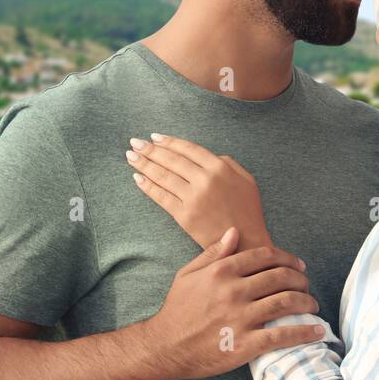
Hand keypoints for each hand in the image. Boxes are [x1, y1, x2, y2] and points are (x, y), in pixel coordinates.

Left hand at [126, 133, 271, 250]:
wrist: (245, 242)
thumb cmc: (247, 211)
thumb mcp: (246, 180)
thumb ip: (228, 163)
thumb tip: (207, 156)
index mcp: (220, 168)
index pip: (189, 149)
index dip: (169, 142)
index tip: (155, 137)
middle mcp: (205, 180)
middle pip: (172, 160)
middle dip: (150, 150)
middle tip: (135, 143)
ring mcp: (193, 198)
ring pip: (163, 176)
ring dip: (144, 164)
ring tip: (131, 156)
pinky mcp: (184, 215)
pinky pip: (161, 197)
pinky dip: (148, 186)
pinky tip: (137, 178)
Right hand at [144, 227, 322, 379]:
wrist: (163, 347)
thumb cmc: (177, 310)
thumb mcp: (189, 274)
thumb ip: (214, 253)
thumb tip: (234, 231)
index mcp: (222, 271)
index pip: (266, 256)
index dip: (288, 259)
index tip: (299, 266)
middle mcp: (233, 291)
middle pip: (281, 277)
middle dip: (301, 279)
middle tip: (307, 285)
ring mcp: (240, 318)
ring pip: (286, 302)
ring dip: (307, 302)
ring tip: (313, 305)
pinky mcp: (244, 344)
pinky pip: (282, 335)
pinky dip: (304, 332)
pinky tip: (318, 331)